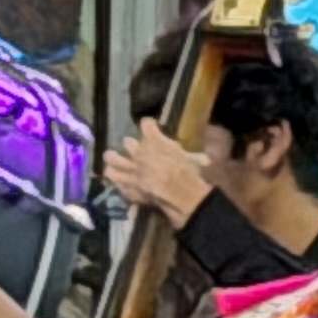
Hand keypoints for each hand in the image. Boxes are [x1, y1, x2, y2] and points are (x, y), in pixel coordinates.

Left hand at [101, 123, 215, 227]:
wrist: (180, 193)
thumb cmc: (190, 174)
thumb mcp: (196, 160)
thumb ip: (195, 156)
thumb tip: (206, 159)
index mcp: (155, 140)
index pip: (146, 123)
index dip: (149, 125)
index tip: (151, 127)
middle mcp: (138, 151)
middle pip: (127, 142)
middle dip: (131, 145)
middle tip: (135, 150)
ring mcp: (130, 169)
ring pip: (111, 159)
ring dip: (112, 159)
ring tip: (113, 161)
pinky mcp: (126, 186)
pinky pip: (114, 180)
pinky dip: (116, 181)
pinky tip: (119, 182)